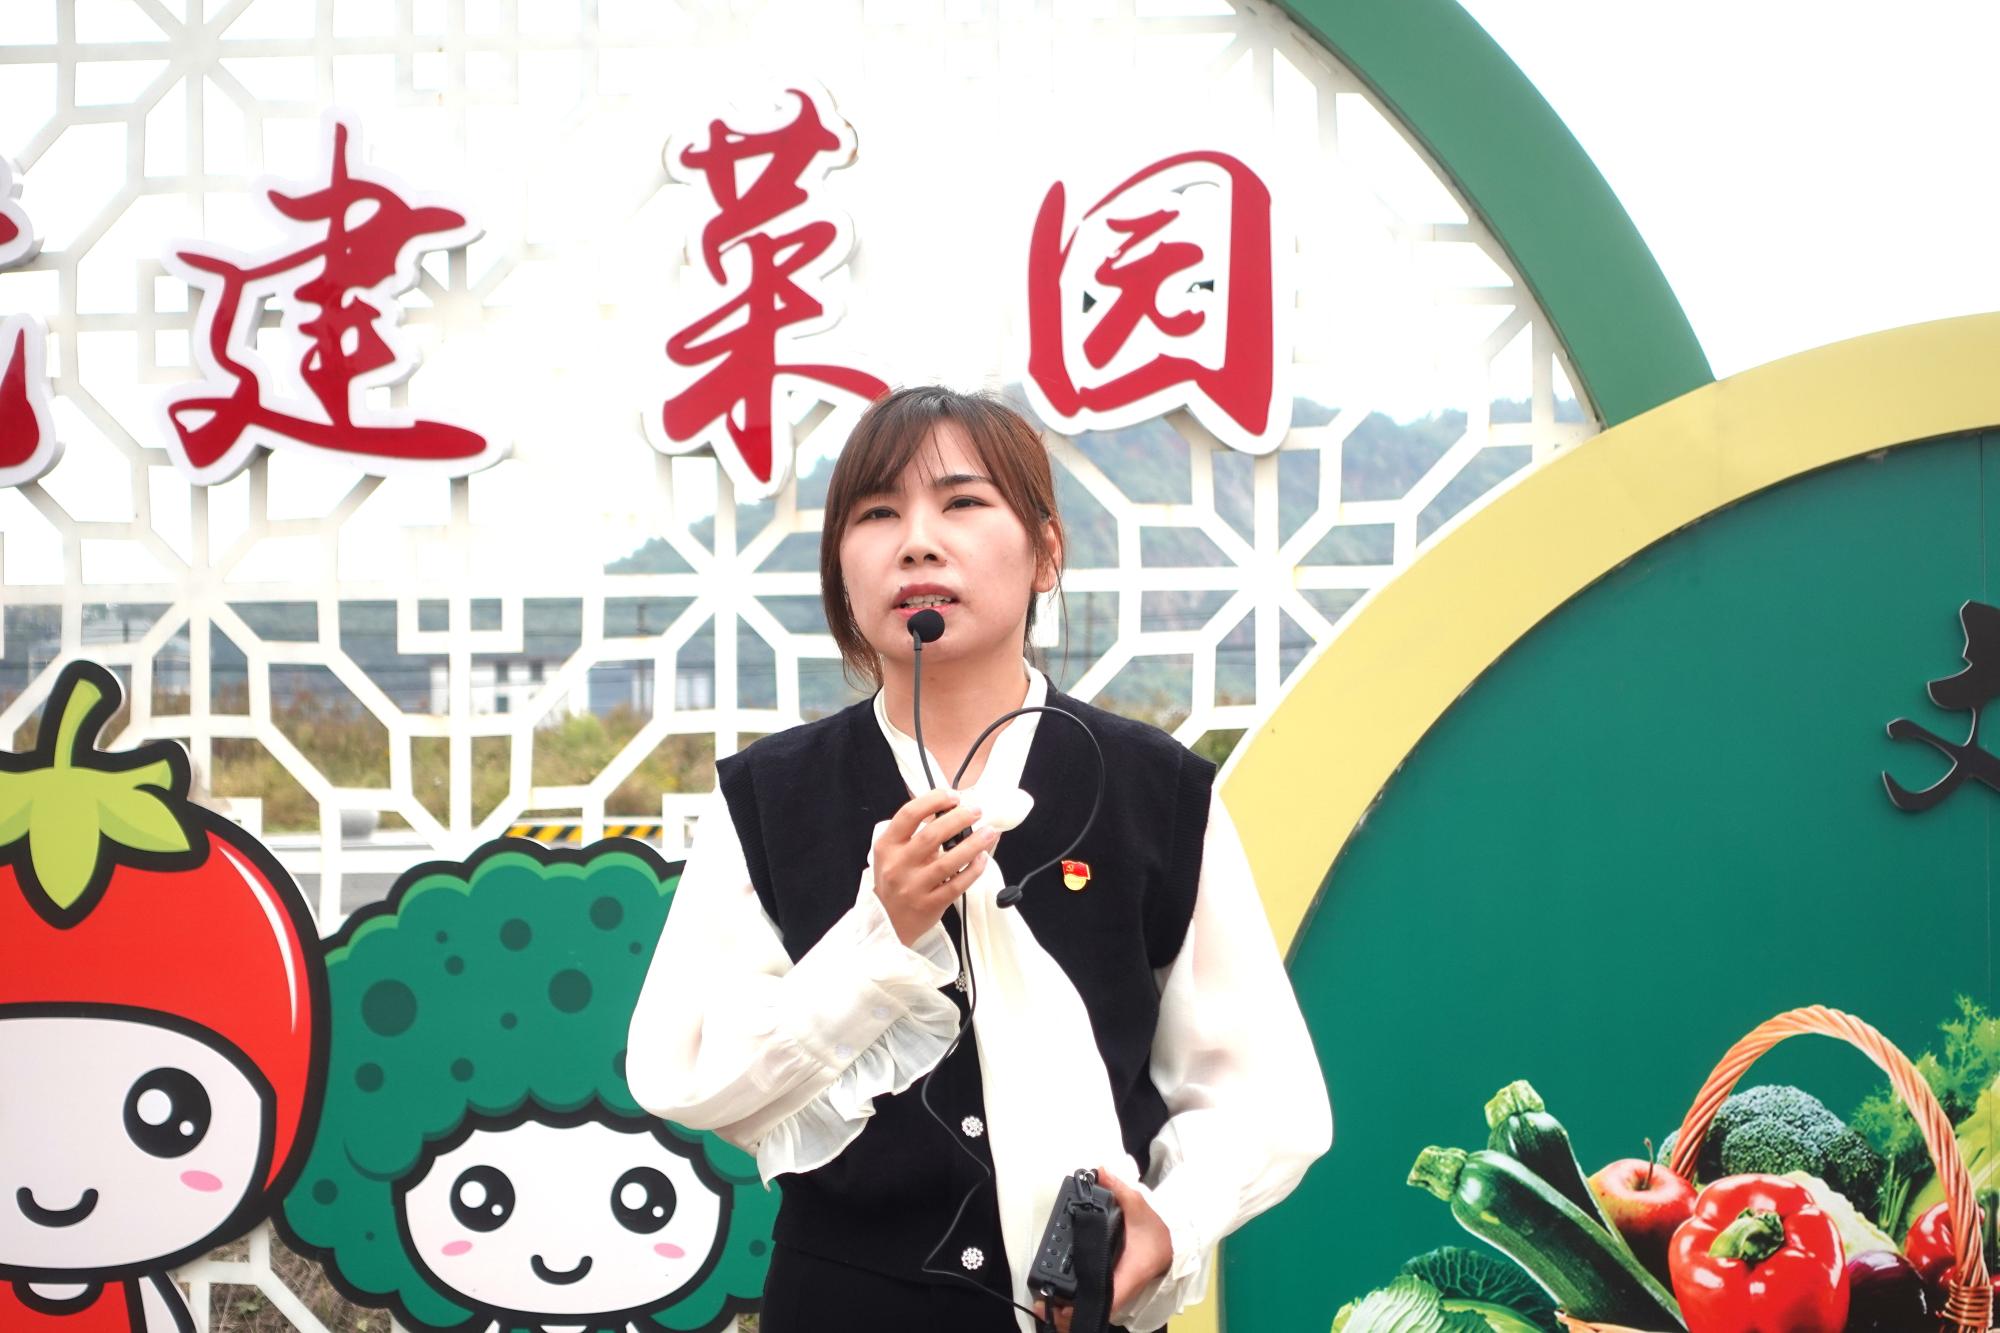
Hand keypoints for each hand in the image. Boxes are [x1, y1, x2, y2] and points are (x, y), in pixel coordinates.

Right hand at [871, 788, 997, 945]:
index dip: (933, 801)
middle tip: (976, 811)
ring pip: (948, 862)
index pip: (909, 814)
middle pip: (931, 835)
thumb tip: (950, 809)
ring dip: (973, 844)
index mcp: (888, 845)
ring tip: (989, 832)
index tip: (953, 796)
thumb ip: (916, 832)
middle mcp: (898, 865)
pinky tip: (983, 859)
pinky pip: (957, 884)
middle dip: (958, 819)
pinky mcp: (930, 904)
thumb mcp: (894, 853)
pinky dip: (973, 870)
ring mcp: (914, 886)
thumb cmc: (895, 881)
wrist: (887, 922)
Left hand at [1029, 1166, 1173, 1332]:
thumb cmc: (1156, 1230)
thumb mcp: (1139, 1207)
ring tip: (1044, 1307)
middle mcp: (1122, 1289)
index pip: (1106, 1299)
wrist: (1173, 1244)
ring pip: (1094, 1310)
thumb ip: (1119, 1190)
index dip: (1082, 1307)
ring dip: (1071, 1314)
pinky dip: (1077, 1306)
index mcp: (1128, 1274)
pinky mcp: (1114, 1289)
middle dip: (1069, 1315)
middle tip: (1040, 1306)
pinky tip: (1060, 1302)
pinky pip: (1095, 1302)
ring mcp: (1118, 1292)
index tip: (1061, 1305)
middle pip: (1094, 1311)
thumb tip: (1101, 1171)